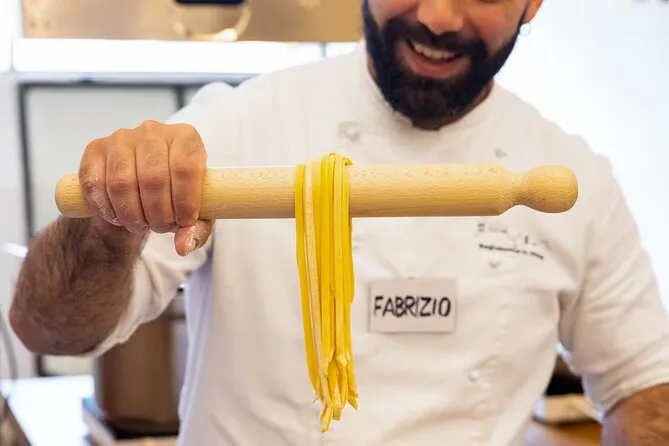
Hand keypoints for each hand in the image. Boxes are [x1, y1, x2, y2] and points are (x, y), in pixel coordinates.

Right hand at [78, 120, 212, 255]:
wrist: (140, 188)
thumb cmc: (175, 196)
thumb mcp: (195, 212)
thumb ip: (196, 230)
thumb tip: (183, 247)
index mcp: (186, 138)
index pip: (186, 167)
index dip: (184, 201)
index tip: (183, 222)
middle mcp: (153, 131)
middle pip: (154, 178)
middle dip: (158, 213)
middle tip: (161, 227)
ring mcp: (121, 138)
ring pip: (122, 182)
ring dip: (132, 214)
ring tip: (141, 224)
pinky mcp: (95, 149)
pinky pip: (95, 183)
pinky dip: (105, 208)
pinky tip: (118, 217)